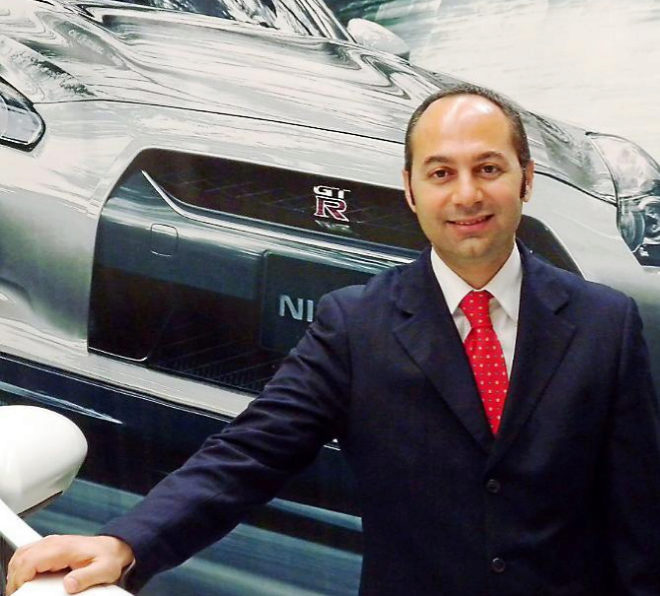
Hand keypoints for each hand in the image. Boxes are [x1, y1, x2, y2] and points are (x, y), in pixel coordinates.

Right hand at [6, 534, 133, 593]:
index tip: (22, 591)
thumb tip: (69, 585)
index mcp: (64, 548)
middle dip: (15, 576)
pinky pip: (28, 553)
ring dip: (17, 570)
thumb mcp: (103, 571)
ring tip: (22, 587)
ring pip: (22, 553)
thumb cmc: (108, 558)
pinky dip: (22, 565)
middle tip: (20, 592)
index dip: (20, 578)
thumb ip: (86, 578)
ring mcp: (52, 543)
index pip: (30, 560)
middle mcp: (55, 543)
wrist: (114, 548)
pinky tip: (27, 578)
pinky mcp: (51, 547)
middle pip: (22, 556)